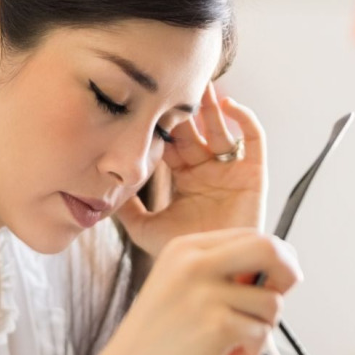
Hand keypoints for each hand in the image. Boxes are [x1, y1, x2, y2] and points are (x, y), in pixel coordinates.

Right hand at [83, 228, 302, 354]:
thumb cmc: (160, 335)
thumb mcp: (181, 285)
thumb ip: (222, 270)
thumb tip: (284, 268)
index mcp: (186, 247)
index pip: (252, 236)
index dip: (274, 262)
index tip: (270, 287)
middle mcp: (195, 262)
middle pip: (271, 249)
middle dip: (287, 276)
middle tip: (273, 304)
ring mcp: (205, 292)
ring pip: (272, 301)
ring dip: (263, 328)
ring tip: (236, 343)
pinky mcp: (216, 325)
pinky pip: (261, 333)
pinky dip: (252, 352)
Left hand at [114, 81, 267, 256]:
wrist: (219, 276)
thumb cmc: (186, 254)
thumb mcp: (145, 229)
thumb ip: (126, 207)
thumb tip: (101, 186)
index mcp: (183, 178)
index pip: (171, 141)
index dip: (160, 122)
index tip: (145, 100)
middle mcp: (207, 170)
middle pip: (195, 129)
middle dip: (184, 106)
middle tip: (172, 78)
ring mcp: (230, 170)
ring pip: (222, 128)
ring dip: (213, 105)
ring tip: (202, 81)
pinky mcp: (254, 174)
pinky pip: (253, 140)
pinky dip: (244, 119)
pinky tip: (229, 105)